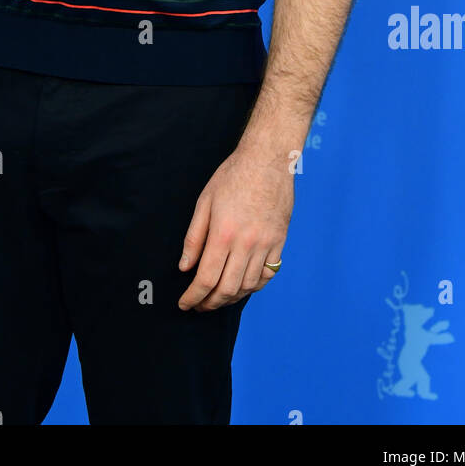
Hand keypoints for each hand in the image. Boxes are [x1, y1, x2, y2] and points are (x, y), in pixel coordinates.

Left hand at [177, 146, 293, 310]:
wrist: (268, 160)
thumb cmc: (233, 176)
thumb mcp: (204, 201)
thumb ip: (194, 237)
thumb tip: (185, 266)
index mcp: (223, 233)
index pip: (206, 278)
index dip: (194, 296)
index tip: (185, 304)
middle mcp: (246, 243)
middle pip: (227, 288)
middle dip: (210, 303)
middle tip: (199, 305)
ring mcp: (266, 244)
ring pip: (249, 286)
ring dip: (231, 297)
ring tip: (218, 297)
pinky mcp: (280, 241)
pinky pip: (268, 274)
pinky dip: (254, 286)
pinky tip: (243, 285)